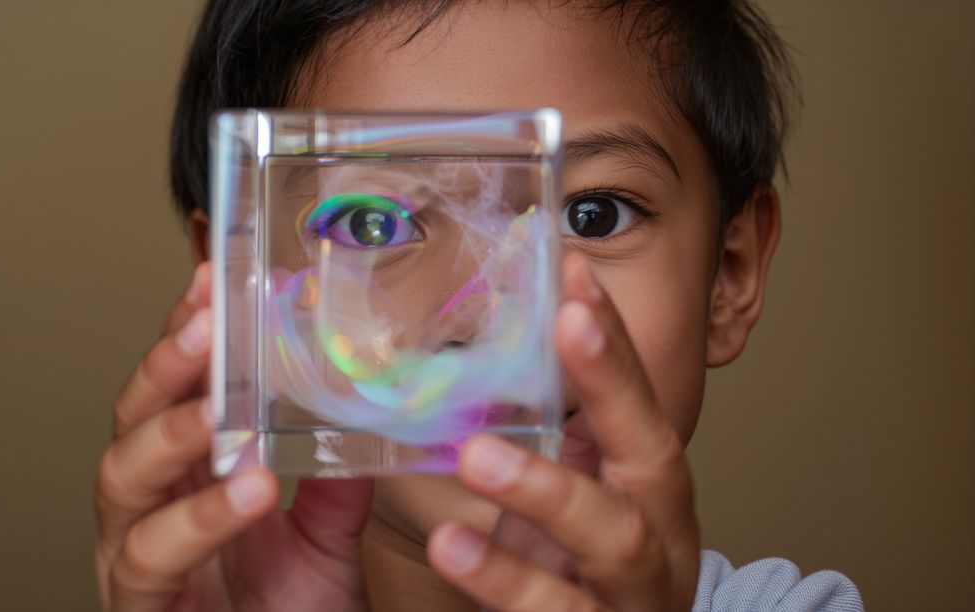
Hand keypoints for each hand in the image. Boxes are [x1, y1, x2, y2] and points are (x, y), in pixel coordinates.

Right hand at [95, 262, 373, 610]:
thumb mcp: (328, 536)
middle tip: (206, 326)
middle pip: (132, 418)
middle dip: (166, 367)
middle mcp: (150, 508)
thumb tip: (360, 408)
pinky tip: (243, 489)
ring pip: (123, 478)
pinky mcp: (137, 605)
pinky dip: (196, 519)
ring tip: (222, 413)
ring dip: (174, 436)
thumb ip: (335, 478)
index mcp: (188, 477)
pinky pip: (150, 557)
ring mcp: (134, 556)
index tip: (214, 283)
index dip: (187, 335)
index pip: (176, 390)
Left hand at [427, 252, 699, 610]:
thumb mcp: (575, 503)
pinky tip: (452, 545)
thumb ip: (554, 444)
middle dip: (613, 385)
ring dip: (548, 490)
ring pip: (615, 540)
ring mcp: (637, 597)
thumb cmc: (578, 579)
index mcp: (651, 492)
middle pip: (653, 455)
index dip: (612, 339)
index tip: (574, 272)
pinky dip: (505, 578)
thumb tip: (495, 359)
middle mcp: (662, 537)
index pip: (638, 401)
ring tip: (478, 455)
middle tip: (567, 321)